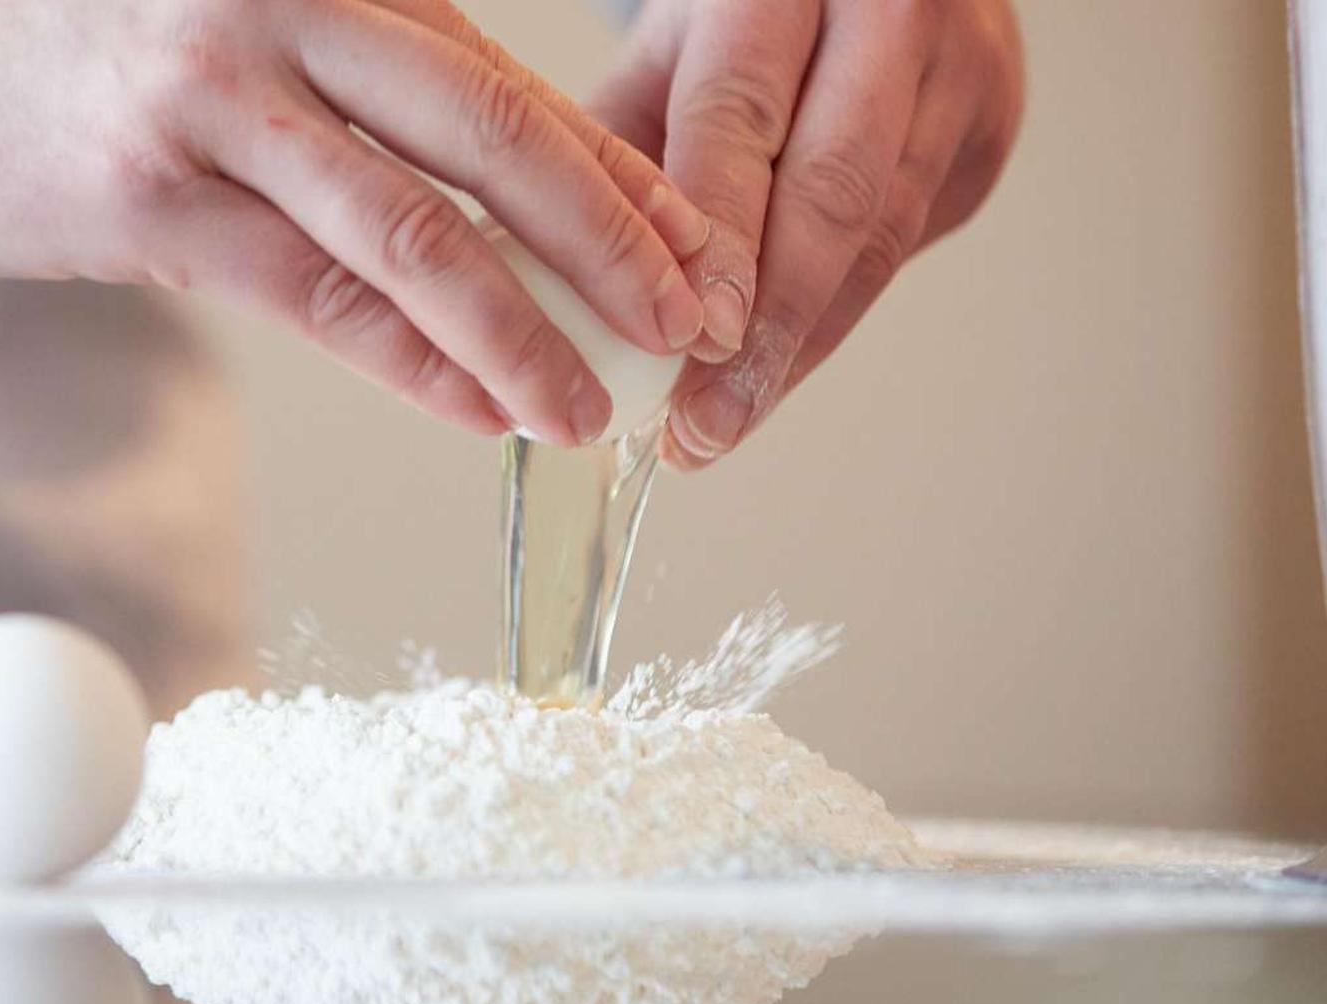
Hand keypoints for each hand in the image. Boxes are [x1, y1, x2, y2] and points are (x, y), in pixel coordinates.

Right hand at [0, 0, 718, 444]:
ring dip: (527, 326)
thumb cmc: (25, 45)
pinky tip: (481, 404)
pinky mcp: (138, 193)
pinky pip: (311, 291)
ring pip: (416, 222)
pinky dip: (411, 356)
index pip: (493, 74)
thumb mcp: (195, 34)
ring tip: (595, 406)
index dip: (604, 169)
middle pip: (492, 130)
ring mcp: (206, 96)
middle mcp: (274, 7)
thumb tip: (459, 210)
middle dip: (615, 237)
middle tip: (697, 317)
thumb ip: (325, 91)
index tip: (682, 244)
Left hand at [589, 0, 1024, 466]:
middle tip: (707, 418)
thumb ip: (619, 151)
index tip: (688, 342)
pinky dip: (833, 317)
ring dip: (799, 345)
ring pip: (881, 236)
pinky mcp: (989, 133)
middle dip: (767, 326)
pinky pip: (905, 248)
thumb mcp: (667, 52)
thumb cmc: (748, 15)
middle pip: (833, 193)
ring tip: (727, 420)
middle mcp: (888, 17)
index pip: (739, 121)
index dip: (718, 243)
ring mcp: (957, 74)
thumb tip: (557, 289)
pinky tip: (776, 372)